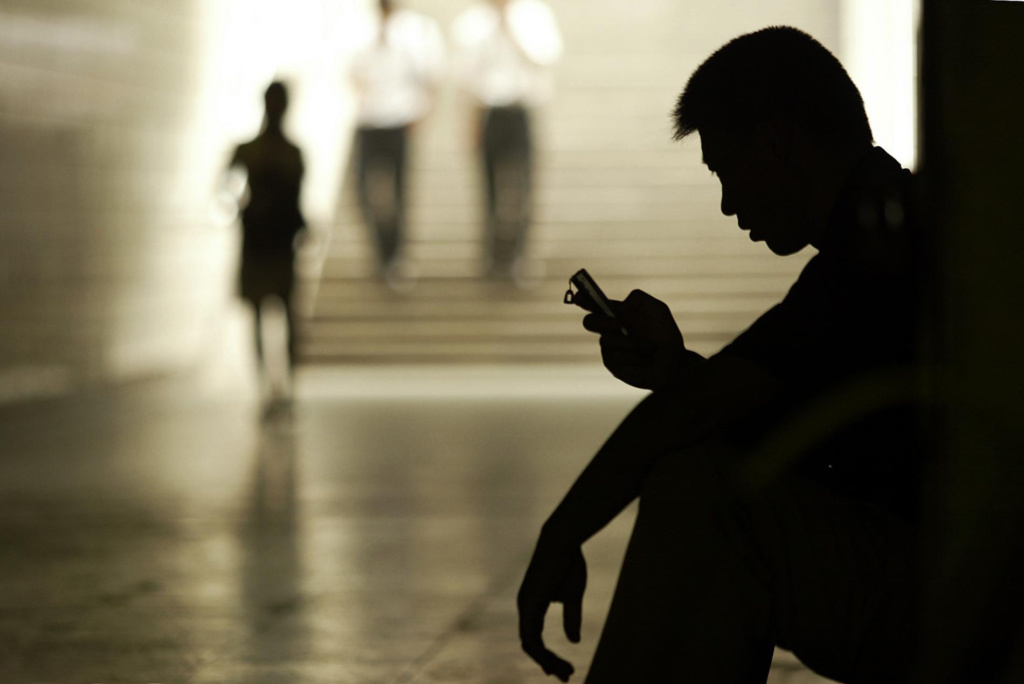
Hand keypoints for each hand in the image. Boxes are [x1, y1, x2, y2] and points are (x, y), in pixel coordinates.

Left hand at [517, 537, 586, 681]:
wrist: (563, 540)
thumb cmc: (569, 563)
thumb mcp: (573, 596)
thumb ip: (571, 618)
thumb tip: (574, 642)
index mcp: (532, 605)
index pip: (535, 638)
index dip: (547, 655)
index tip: (562, 669)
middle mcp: (525, 607)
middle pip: (531, 645)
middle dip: (547, 663)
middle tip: (565, 677)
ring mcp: (525, 606)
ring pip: (530, 645)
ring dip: (547, 661)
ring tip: (565, 673)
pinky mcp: (529, 604)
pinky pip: (531, 637)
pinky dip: (542, 653)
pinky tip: (553, 662)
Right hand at [578, 289, 685, 390]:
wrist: (673, 362)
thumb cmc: (666, 335)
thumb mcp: (657, 310)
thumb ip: (639, 299)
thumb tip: (620, 305)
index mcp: (618, 315)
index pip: (595, 305)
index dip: (584, 299)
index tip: (579, 296)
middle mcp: (610, 330)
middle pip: (589, 322)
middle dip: (601, 321)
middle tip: (618, 324)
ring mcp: (610, 348)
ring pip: (606, 341)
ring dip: (630, 343)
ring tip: (648, 348)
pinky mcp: (612, 364)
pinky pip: (614, 357)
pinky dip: (632, 356)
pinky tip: (643, 359)